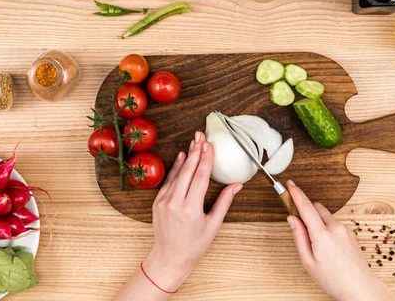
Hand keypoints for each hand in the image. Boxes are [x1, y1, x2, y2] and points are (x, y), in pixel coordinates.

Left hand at [114, 132, 242, 299]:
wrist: (169, 258)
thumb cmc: (194, 245)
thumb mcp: (213, 225)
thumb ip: (224, 202)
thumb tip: (237, 184)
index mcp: (191, 209)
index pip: (201, 178)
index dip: (206, 160)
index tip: (210, 145)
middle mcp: (176, 203)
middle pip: (188, 171)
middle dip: (196, 152)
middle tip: (201, 135)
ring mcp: (164, 202)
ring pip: (177, 174)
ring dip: (186, 157)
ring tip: (194, 142)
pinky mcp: (157, 202)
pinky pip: (168, 182)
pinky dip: (175, 169)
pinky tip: (182, 157)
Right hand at [286, 181, 394, 300]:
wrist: (360, 288)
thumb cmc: (333, 279)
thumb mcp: (308, 262)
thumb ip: (299, 237)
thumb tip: (292, 220)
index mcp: (322, 235)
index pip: (306, 207)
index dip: (296, 193)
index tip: (289, 184)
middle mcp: (335, 228)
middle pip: (316, 207)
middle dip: (306, 211)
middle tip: (300, 225)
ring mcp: (344, 229)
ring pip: (325, 215)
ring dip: (317, 221)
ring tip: (316, 244)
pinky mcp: (350, 233)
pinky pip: (334, 223)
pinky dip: (326, 227)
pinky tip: (327, 247)